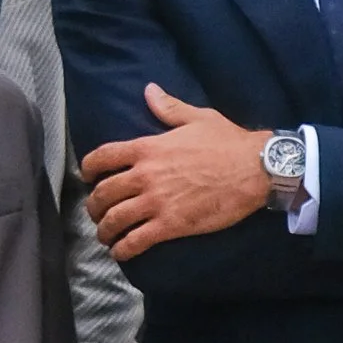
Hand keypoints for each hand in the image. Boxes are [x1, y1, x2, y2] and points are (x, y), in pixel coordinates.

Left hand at [82, 90, 272, 261]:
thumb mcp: (197, 117)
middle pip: (102, 194)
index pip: (101, 157)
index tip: (88, 178)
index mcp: (147, 148)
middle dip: (93, 206)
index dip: (88, 169)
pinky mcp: (171, 225)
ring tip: (106, 236)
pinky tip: (121, 252)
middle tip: (97, 213)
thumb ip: (168, 107)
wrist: (254, 168)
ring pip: (114, 220)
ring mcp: (156, 202)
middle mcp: (145, 175)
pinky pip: (136, 241)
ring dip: (104, 231)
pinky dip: (123, 250)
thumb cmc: (229, 142)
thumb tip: (149, 90)